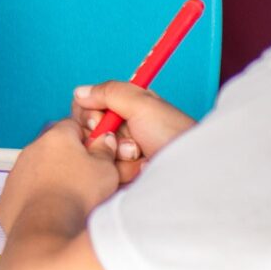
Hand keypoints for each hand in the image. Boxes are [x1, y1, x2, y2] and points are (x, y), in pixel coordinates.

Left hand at [0, 119, 122, 223]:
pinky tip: (50, 212)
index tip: (97, 155)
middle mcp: (31, 149)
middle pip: (54, 149)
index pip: (73, 126)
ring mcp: (16, 172)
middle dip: (69, 161)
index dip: (88, 139)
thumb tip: (105, 141)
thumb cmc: (78, 195)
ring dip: (52, 180)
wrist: (46, 227)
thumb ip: (106, 151)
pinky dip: (36, 199)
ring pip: (38, 171)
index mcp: (56, 137)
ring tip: (69, 200)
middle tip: (86, 181)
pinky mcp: (7, 196)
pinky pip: (25, 192)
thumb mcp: (106, 170)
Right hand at [70, 81, 197, 183]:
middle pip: (86, 132)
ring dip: (116, 157)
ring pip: (94, 155)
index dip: (89, 115)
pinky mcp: (121, 178)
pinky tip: (139, 171)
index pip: (86, 107)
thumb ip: (110, 91)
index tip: (100, 120)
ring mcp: (120, 156)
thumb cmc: (175, 136)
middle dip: (104, 137)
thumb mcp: (143, 104)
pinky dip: (119, 173)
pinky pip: (103, 175)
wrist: (190, 173)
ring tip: (140, 158)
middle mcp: (121, 130)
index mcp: (126, 108)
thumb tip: (79, 92)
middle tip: (129, 141)